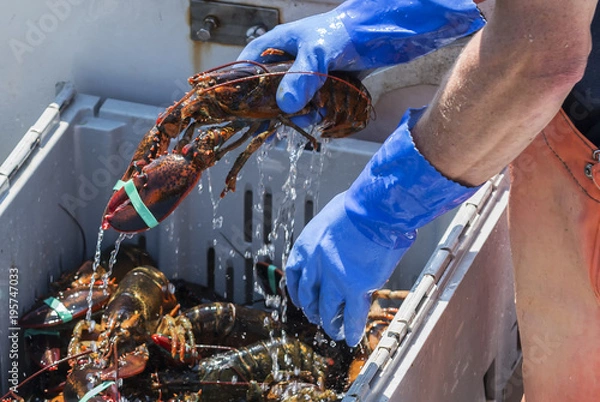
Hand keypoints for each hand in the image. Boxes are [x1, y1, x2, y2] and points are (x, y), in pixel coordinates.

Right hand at [238, 0, 484, 112]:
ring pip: (290, 104)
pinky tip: (324, 114)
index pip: (245, 69)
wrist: (379, 35)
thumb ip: (301, 78)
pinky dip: (315, 113)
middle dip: (276, 110)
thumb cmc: (344, 33)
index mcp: (273, 46)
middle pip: (267, 93)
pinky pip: (310, 106)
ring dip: (300, 115)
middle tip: (284, 123)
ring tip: (314, 115)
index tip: (243, 111)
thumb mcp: (318, 53)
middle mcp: (285, 61)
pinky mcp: (320, 85)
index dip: (241, 91)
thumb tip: (286, 106)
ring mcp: (303, 75)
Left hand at [285, 192, 408, 346]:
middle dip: (312, 309)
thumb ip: (330, 236)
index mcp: (306, 245)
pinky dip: (352, 329)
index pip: (293, 274)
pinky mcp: (355, 287)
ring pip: (327, 310)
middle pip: (308, 296)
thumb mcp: (332, 217)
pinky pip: (352, 315)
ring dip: (330, 324)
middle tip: (318, 316)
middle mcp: (314, 265)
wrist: (375, 209)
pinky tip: (352, 337)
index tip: (300, 299)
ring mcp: (334, 278)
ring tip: (335, 331)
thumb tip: (339, 242)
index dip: (296, 290)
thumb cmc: (359, 207)